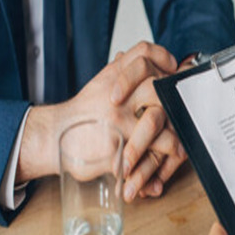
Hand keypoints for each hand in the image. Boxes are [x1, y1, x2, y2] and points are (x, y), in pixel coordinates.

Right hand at [16, 42, 181, 198]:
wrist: (50, 137)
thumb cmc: (80, 115)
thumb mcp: (97, 87)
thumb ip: (116, 74)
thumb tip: (126, 54)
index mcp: (114, 78)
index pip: (143, 54)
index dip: (164, 58)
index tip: (176, 69)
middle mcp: (117, 96)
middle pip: (157, 89)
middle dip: (175, 108)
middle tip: (184, 123)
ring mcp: (116, 120)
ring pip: (156, 121)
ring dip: (173, 142)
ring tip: (178, 153)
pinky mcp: (116, 146)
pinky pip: (146, 155)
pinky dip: (155, 170)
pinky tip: (157, 180)